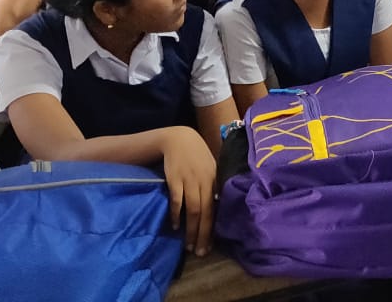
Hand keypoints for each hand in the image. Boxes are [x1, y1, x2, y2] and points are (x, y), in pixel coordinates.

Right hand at [160, 127, 216, 256]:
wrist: (179, 139)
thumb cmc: (196, 156)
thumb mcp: (209, 168)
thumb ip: (213, 186)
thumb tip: (216, 208)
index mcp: (215, 180)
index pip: (217, 209)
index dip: (213, 228)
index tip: (210, 245)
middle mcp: (205, 181)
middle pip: (206, 212)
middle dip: (203, 234)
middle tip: (200, 252)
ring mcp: (190, 180)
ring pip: (193, 210)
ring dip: (190, 229)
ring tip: (188, 245)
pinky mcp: (175, 179)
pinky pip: (177, 201)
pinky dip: (176, 215)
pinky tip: (175, 226)